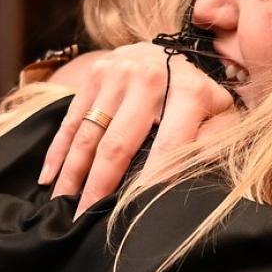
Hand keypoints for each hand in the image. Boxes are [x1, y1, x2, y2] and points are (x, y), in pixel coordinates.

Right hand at [38, 42, 232, 210]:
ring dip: (72, 174)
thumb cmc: (200, 95)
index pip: (168, 149)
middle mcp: (149, 76)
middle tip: (84, 220)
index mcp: (188, 90)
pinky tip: (49, 177)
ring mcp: (117, 71)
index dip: (150, 185)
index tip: (133, 216)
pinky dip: (58, 150)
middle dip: (98, 188)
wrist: (176, 50)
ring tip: (62, 205)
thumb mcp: (222, 114)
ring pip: (88, 134)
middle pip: (117, 146)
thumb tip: (194, 172)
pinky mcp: (95, 72)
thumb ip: (216, 142)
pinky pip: (72, 119)